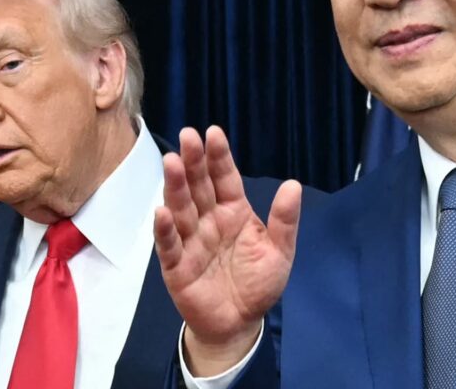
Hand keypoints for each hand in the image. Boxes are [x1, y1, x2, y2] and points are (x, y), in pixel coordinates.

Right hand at [154, 126, 300, 375]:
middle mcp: (209, 221)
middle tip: (187, 137)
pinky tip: (161, 211)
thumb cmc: (258, 283)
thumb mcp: (280, 251)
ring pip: (181, 209)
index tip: (213, 132)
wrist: (240, 323)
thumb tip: (293, 184)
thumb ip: (285, 220)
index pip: (225, 178)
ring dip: (175, 187)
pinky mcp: (177, 267)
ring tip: (171, 163)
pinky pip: (170, 246)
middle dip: (193, 162)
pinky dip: (165, 230)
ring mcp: (191, 242)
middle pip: (199, 187)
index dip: (219, 156)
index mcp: (233, 211)